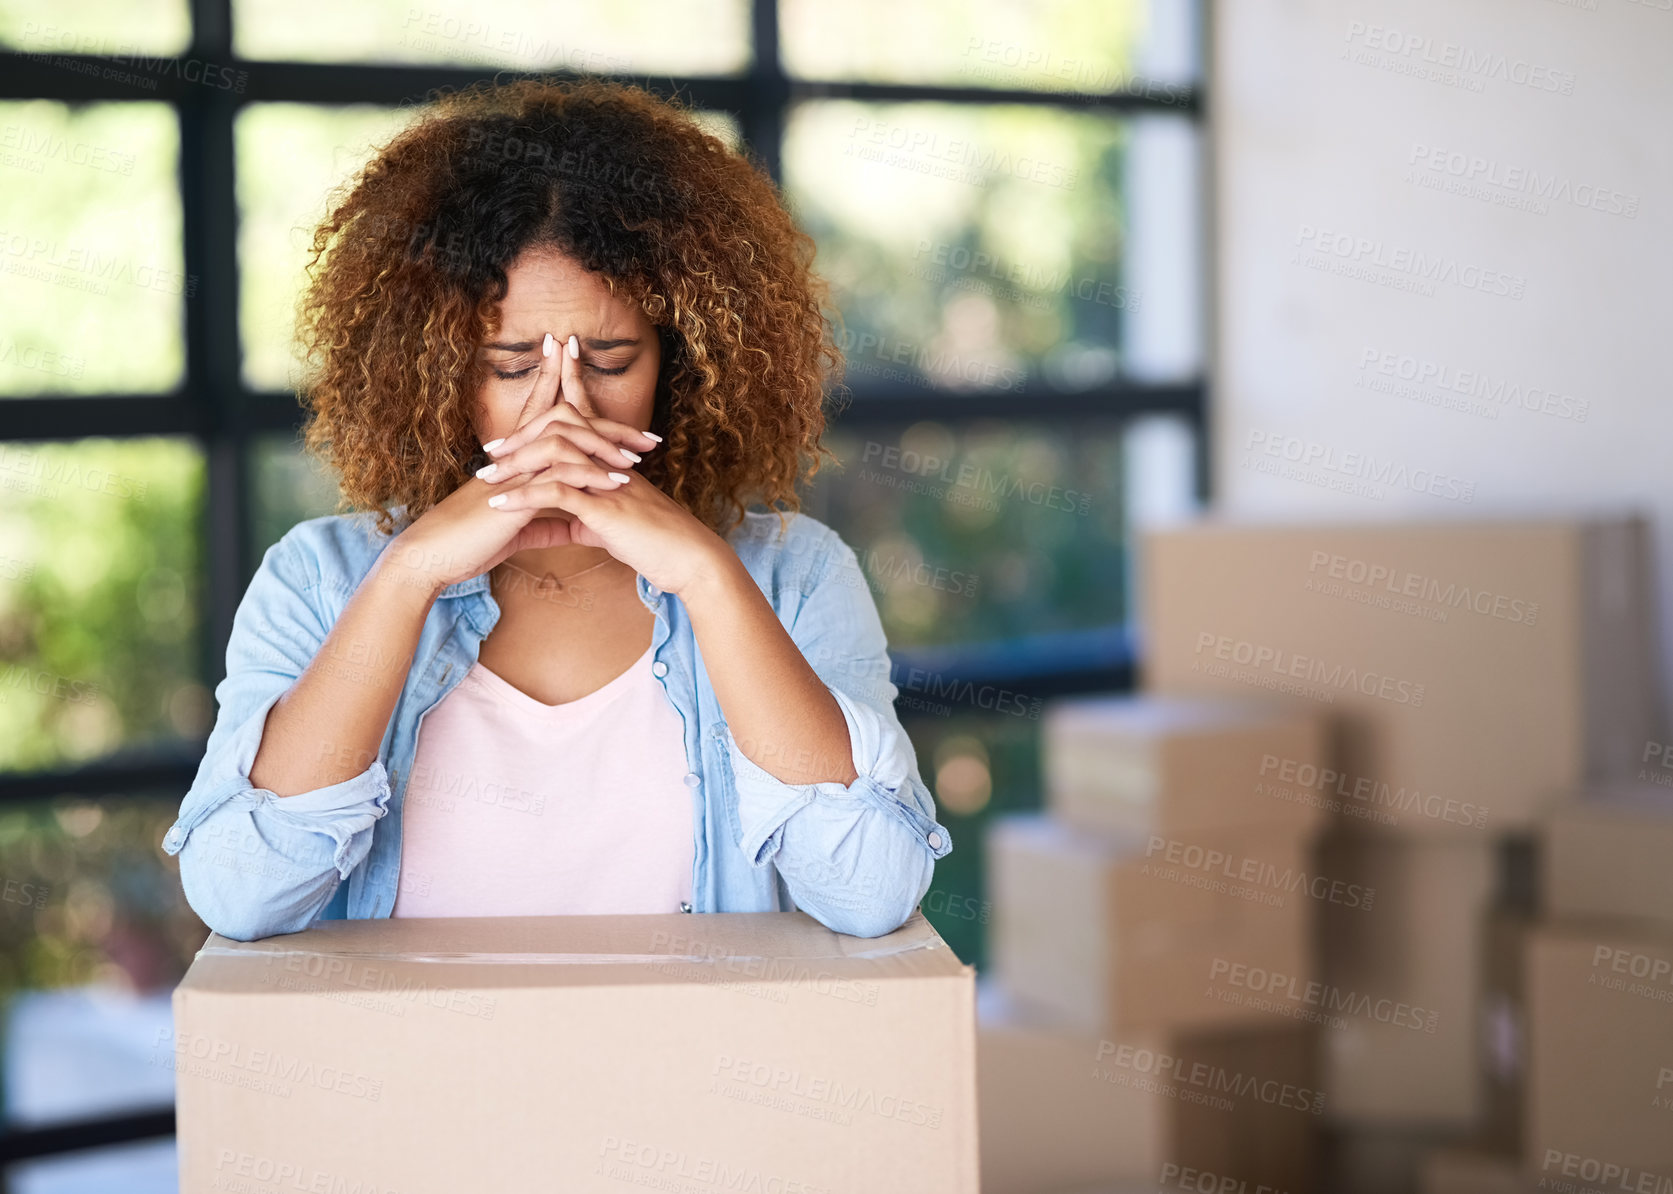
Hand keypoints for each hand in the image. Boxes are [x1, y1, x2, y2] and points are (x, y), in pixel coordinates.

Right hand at [383, 333, 650, 593]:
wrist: (433, 556)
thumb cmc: (468, 542)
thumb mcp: (514, 530)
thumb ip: (543, 522)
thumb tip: (567, 526)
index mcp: (517, 461)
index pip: (549, 420)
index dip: (576, 403)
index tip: (619, 413)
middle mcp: (517, 456)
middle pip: (566, 420)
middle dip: (609, 424)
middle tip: (649, 437)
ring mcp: (515, 470)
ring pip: (565, 440)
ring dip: (606, 447)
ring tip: (639, 459)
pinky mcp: (515, 492)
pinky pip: (558, 474)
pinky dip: (589, 475)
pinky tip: (616, 484)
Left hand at [480, 335, 729, 596]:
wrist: (691, 560)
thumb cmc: (661, 546)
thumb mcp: (620, 529)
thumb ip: (595, 521)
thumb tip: (576, 526)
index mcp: (613, 464)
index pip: (584, 419)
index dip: (565, 393)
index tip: (543, 381)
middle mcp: (610, 464)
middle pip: (562, 429)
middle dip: (524, 433)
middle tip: (490, 448)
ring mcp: (607, 482)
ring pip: (553, 457)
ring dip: (514, 468)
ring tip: (485, 480)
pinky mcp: (604, 508)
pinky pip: (557, 494)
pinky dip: (524, 497)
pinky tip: (500, 505)